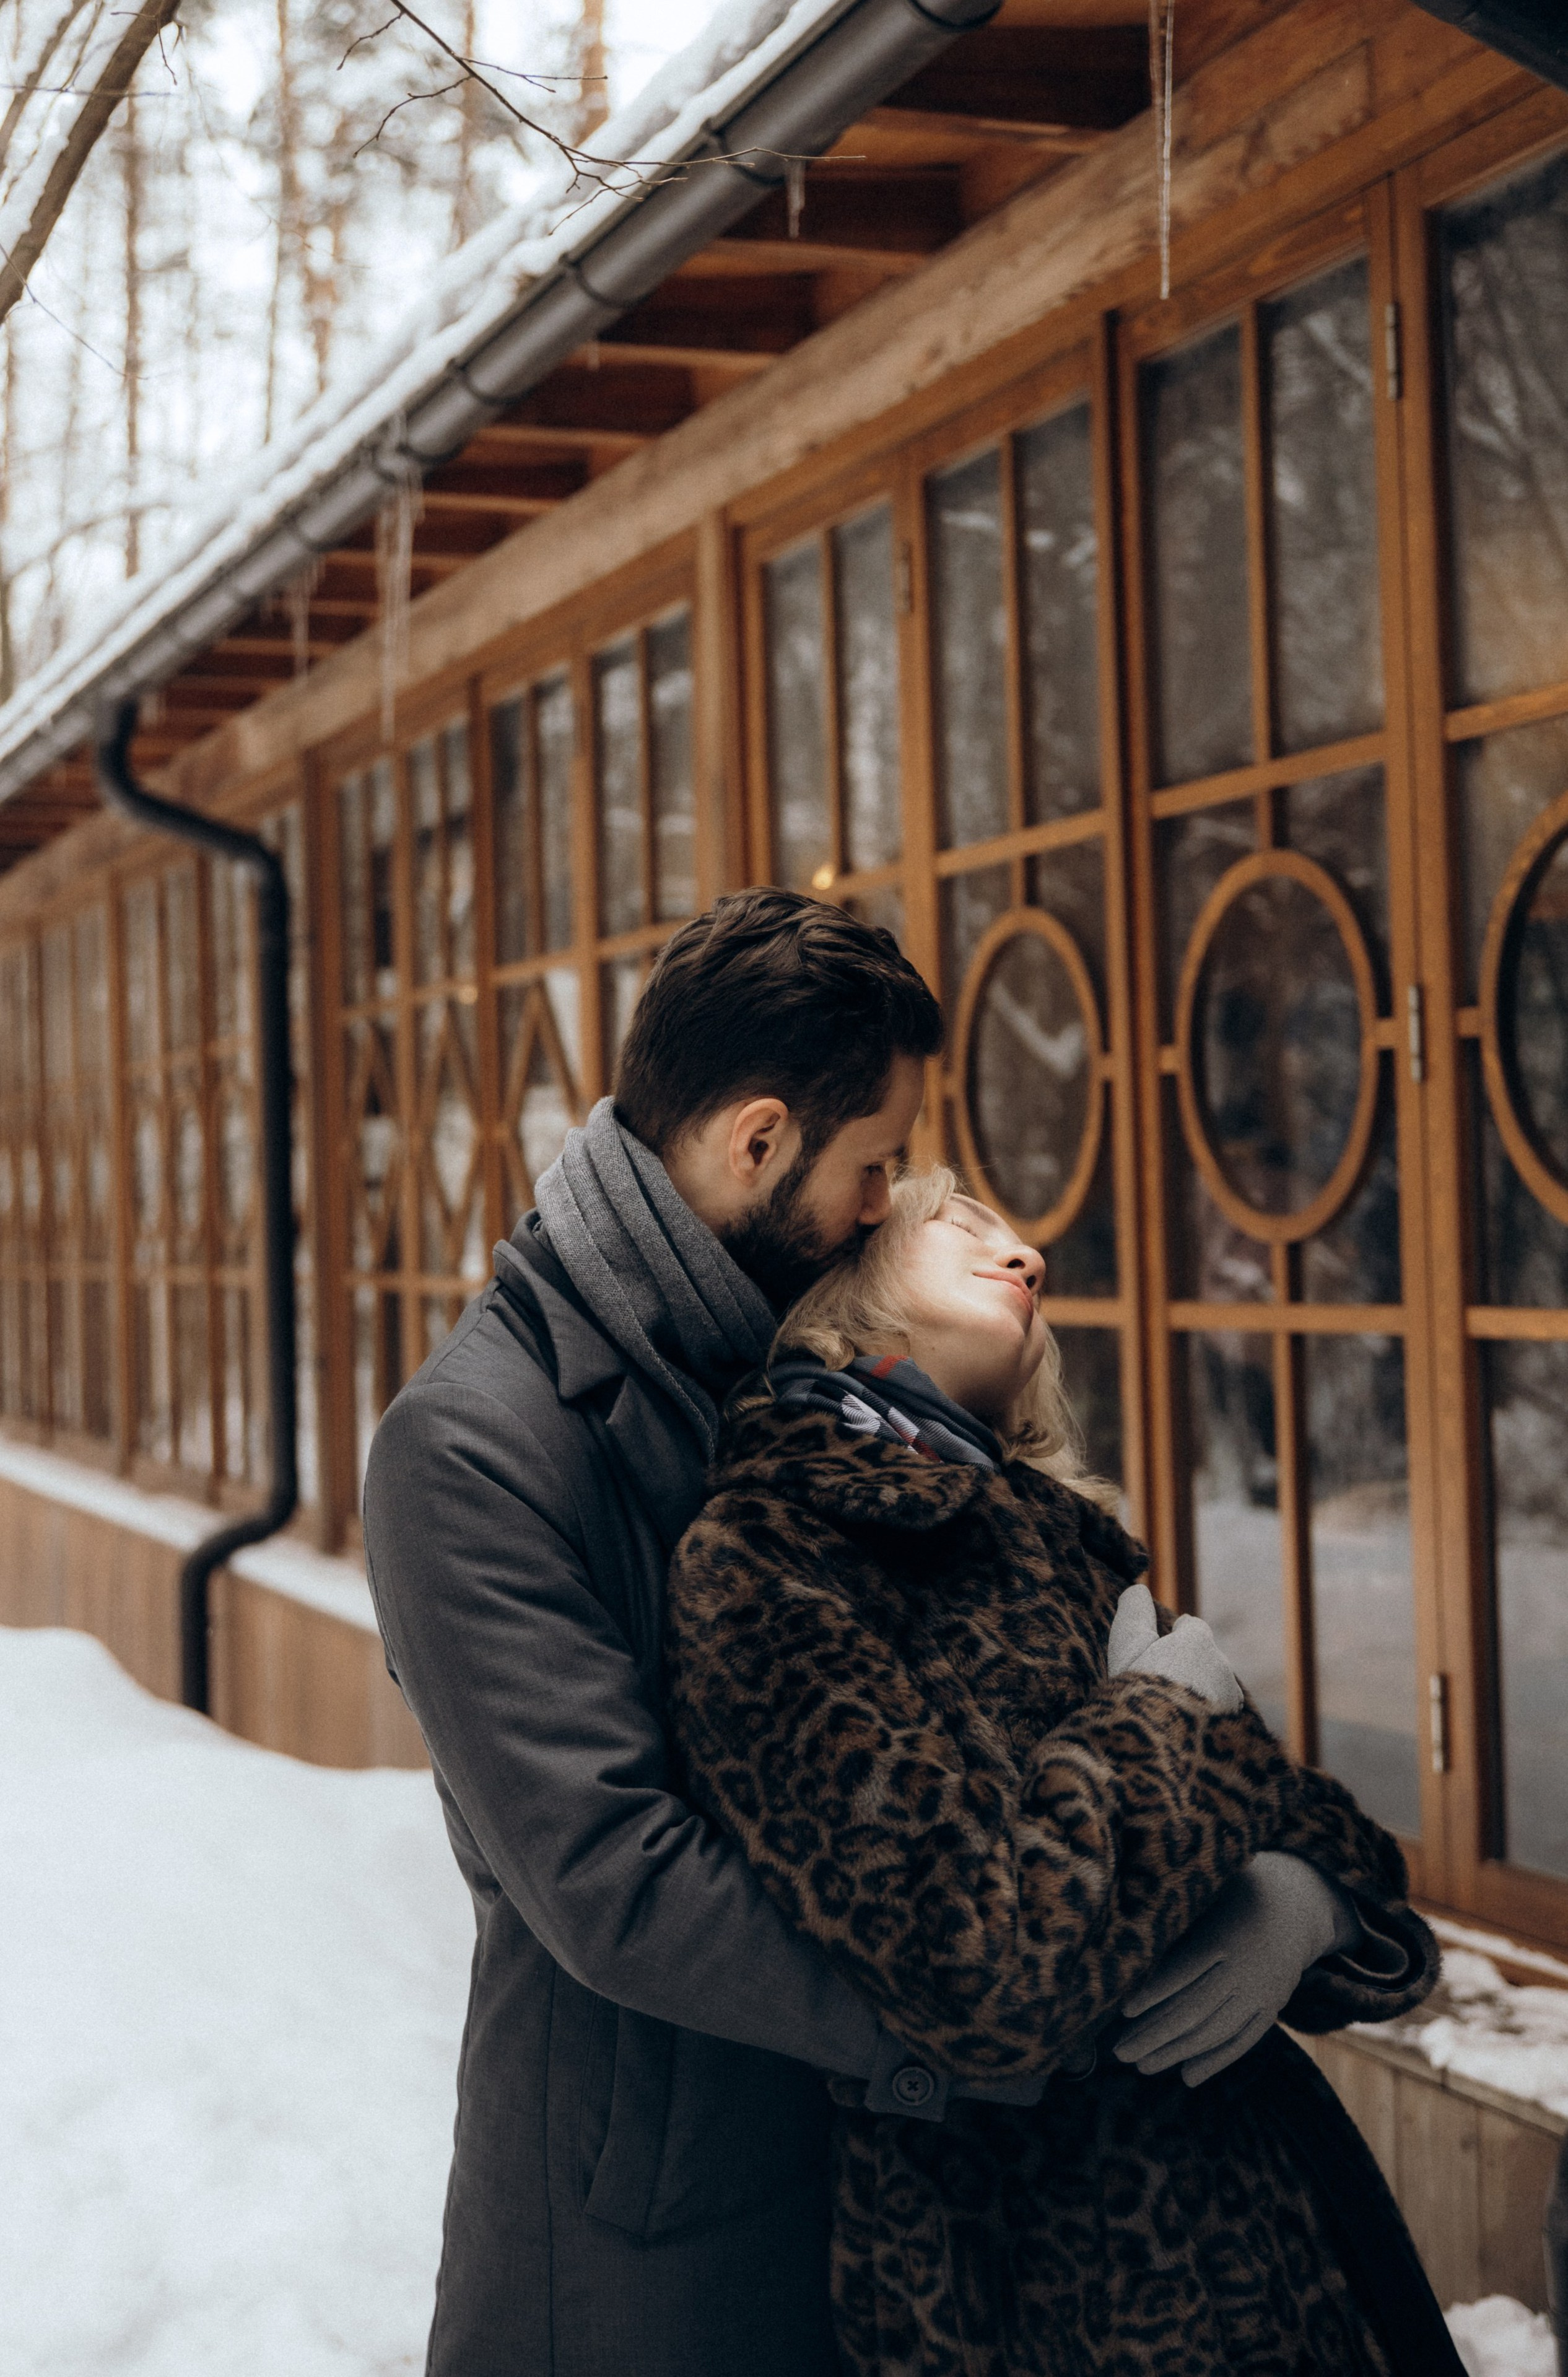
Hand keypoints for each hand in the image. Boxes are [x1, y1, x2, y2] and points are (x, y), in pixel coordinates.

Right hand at [1106, 1583, 1242, 1713]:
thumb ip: (1134, 1614)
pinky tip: (1191, 1726)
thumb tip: (1137, 1588)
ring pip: (1216, 1685)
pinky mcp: (1236, 1726)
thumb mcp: (1127, 1646)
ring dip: (1202, 1692)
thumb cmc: (1137, 1690)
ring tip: (1176, 1708)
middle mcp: (1221, 1665)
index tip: (1164, 1644)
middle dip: (1190, 1665)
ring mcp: (1231, 1697)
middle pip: (1205, 1657)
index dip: (1177, 1634)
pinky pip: (1223, 1713)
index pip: (1192, 1627)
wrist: (1161, 1743)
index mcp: (1197, 1641)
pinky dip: (1210, 1715)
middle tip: (1164, 1682)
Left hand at [1114, 1851, 1362, 2086]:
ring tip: (1142, 2066)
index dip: (1154, 1991)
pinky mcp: (1273, 2008)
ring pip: (1217, 2030)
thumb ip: (1179, 1922)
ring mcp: (1263, 1992)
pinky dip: (1216, 2060)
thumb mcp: (1209, 1895)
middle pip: (1196, 2008)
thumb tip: (1133, 1951)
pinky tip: (1187, 2077)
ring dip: (1178, 2052)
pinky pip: (1244, 2040)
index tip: (1124, 2011)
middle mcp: (1247, 1967)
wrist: (1296, 1903)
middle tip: (1120, 2052)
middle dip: (1155, 2033)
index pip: (1185, 1969)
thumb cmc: (1233, 1892)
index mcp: (1227, 1934)